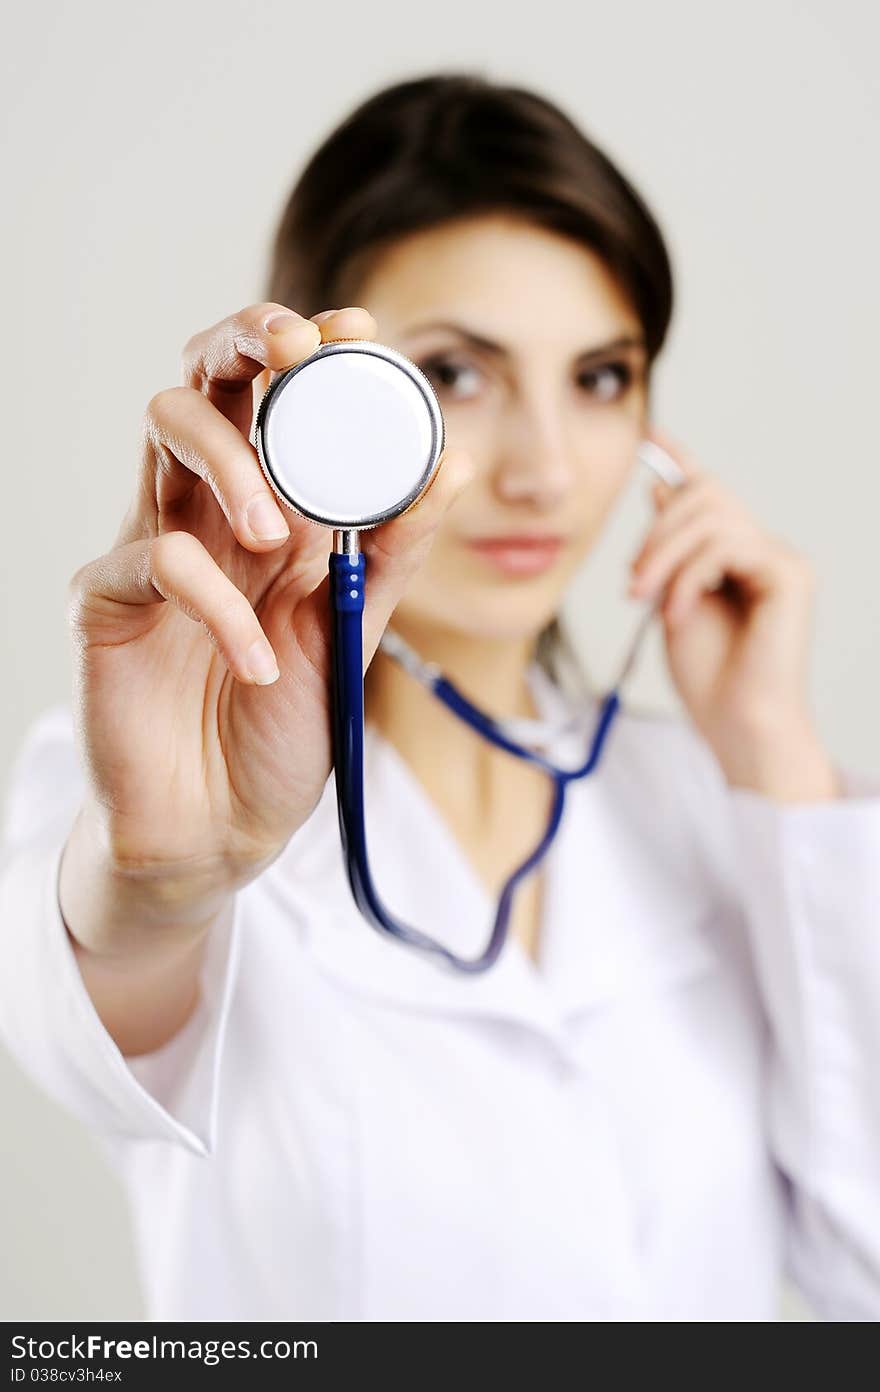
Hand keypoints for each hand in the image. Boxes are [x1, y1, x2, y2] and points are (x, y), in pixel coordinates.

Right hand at [64, 302, 473, 950]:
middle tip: (295, 348)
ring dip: (229, 461)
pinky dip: (219, 606)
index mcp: (266, 510)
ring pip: (161, 432)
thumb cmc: (282, 727)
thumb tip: (454, 461)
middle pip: (203, 381)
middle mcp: (204, 512)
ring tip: (281, 538)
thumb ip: (392, 551)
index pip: (275, 399)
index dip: (309, 348)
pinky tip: (257, 663)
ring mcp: (148, 548)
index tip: (358, 327)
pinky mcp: (105, 604)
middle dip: (245, 343)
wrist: (221, 828)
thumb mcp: (353, 630)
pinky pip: (154, 560)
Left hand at [628, 426, 839, 801]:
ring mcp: (781, 560)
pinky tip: (678, 612)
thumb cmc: (710, 678)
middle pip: (705, 496)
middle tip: (631, 584)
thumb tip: (659, 490)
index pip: (709, 494)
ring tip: (648, 600)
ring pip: (712, 518)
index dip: (680, 459)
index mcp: (736, 556)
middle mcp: (765, 550)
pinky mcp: (789, 575)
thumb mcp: (670, 599)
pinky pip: (728, 546)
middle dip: (656, 533)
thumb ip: (669, 549)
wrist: (737, 725)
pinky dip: (690, 577)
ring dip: (665, 558)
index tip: (648, 435)